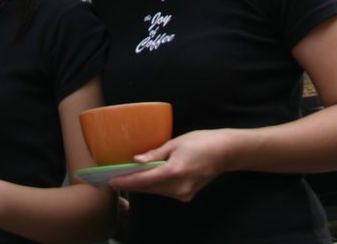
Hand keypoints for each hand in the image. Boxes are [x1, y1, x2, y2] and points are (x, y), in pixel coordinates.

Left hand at [108, 129, 235, 202]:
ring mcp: (184, 193)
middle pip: (149, 188)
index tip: (112, 181)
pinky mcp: (187, 195)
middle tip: (115, 177)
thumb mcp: (175, 142)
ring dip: (142, 185)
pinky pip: (166, 191)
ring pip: (157, 191)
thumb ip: (155, 153)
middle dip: (131, 184)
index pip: (144, 181)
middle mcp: (179, 187)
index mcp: (175, 171)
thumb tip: (136, 160)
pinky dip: (155, 185)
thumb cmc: (201, 142)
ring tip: (127, 176)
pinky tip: (147, 177)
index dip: (127, 182)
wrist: (224, 152)